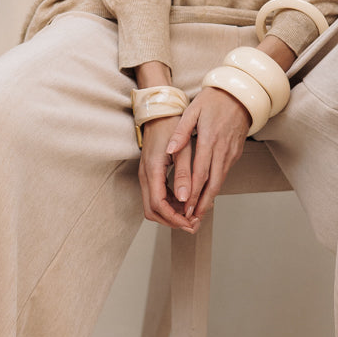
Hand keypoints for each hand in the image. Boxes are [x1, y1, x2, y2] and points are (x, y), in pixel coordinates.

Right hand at [139, 114, 199, 230]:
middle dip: (172, 221)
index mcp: (152, 170)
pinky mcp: (150, 174)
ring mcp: (146, 176)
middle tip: (192, 224)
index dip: (173, 218)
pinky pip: (157, 196)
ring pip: (154, 206)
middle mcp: (145, 176)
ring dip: (171, 214)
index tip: (189, 223)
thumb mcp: (183, 149)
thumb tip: (185, 198)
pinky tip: (186, 202)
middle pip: (153, 211)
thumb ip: (184, 174)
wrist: (159, 113)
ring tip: (192, 215)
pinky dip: (170, 204)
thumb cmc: (171, 126)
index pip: (158, 205)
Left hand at [164, 87, 250, 223]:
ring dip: (210, 199)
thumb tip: (169, 149)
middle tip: (192, 219)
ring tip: (198, 214)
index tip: (185, 207)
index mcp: (209, 139)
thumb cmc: (214, 100)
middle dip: (202, 203)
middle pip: (212, 183)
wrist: (241, 94)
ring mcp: (231, 152)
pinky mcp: (236, 153)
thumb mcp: (193, 110)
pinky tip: (208, 195)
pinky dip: (216, 186)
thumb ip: (181, 132)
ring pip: (220, 181)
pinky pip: (225, 173)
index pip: (200, 172)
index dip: (193, 193)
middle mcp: (222, 149)